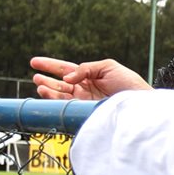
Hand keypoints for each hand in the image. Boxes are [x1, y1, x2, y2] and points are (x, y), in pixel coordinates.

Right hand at [30, 56, 151, 100]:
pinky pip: (67, 107)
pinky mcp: (85, 112)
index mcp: (88, 75)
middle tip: (35, 77)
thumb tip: (67, 77)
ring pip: (60, 96)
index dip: (50, 65)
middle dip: (46, 80)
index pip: (65, 69)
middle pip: (59, 83)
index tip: (34, 62)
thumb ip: (85, 69)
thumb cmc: (128, 82)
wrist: (139, 102)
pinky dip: (56, 102)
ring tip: (39, 86)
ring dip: (48, 91)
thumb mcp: (107, 67)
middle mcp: (83, 88)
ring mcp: (83, 101)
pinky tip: (49, 95)